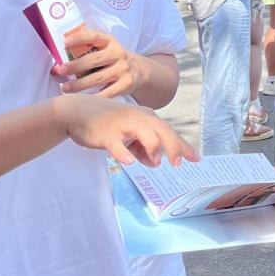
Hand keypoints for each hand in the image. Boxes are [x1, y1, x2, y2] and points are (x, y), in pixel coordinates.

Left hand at [52, 25, 141, 98]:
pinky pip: (107, 93)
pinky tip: (82, 100)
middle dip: (75, 66)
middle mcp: (118, 54)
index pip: (94, 37)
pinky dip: (94, 97)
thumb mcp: (107, 48)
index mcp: (111, 42)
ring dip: (79, 84)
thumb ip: (90, 49)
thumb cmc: (114, 59)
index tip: (65, 42)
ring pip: (98, 78)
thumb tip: (60, 55)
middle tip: (60, 71)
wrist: (141, 71)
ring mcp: (123, 69)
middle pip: (94, 60)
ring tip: (65, 88)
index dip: (80, 38)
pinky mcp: (127, 84)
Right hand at [58, 94, 198, 168]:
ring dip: (152, 149)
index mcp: (145, 117)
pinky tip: (129, 161)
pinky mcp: (106, 134)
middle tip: (177, 164)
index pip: (169, 131)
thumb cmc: (108, 123)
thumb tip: (156, 162)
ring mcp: (122, 125)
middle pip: (163, 131)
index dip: (183, 146)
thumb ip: (144, 148)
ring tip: (152, 161)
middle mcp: (138, 118)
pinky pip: (117, 145)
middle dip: (174, 147)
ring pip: (145, 134)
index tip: (196, 159)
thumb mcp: (130, 135)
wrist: (78, 111)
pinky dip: (124, 153)